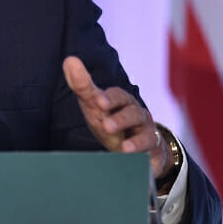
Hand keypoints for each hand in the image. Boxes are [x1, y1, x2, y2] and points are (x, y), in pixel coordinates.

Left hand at [62, 56, 171, 177]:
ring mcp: (146, 132)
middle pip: (133, 113)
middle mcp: (136, 114)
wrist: (134, 145)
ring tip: (124, 149)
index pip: (117, 95)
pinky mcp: (153, 151)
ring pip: (145, 134)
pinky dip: (147, 159)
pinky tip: (139, 163)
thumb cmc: (110, 120)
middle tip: (107, 126)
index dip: (110, 98)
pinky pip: (153, 154)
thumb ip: (82, 85)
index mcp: (121, 101)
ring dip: (136, 142)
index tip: (99, 102)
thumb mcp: (94, 105)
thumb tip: (69, 60)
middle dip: (121, 119)